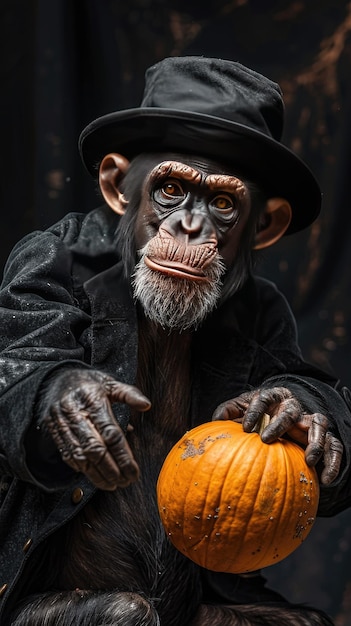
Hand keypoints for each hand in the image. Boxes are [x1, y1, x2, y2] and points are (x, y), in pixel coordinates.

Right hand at [41, 369, 150, 489]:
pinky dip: (82, 469)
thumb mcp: (109, 382)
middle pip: (95, 449)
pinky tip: (96, 476)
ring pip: (80, 456)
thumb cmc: (88, 384)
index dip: (123, 456)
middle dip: (111, 469)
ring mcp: (62, 424)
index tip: (134, 471)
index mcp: (93, 400)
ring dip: (97, 475)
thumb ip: (129, 394)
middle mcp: (76, 413)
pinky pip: (68, 456)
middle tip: (126, 481)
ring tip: (113, 484)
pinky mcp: (55, 433)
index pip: (110, 433)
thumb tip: (146, 405)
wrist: (54, 381)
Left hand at [212, 386, 342, 484]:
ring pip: (319, 425)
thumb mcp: (241, 408)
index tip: (246, 427)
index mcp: (274, 397)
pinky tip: (326, 480)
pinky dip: (333, 462)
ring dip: (316, 442)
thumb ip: (228, 411)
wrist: (278, 420)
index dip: (256, 410)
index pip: (265, 397)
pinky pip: (334, 447)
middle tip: (266, 439)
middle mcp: (293, 407)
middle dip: (280, 423)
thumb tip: (216, 420)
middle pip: (292, 410)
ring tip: (310, 461)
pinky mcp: (323, 438)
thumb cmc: (256, 414)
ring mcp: (309, 422)